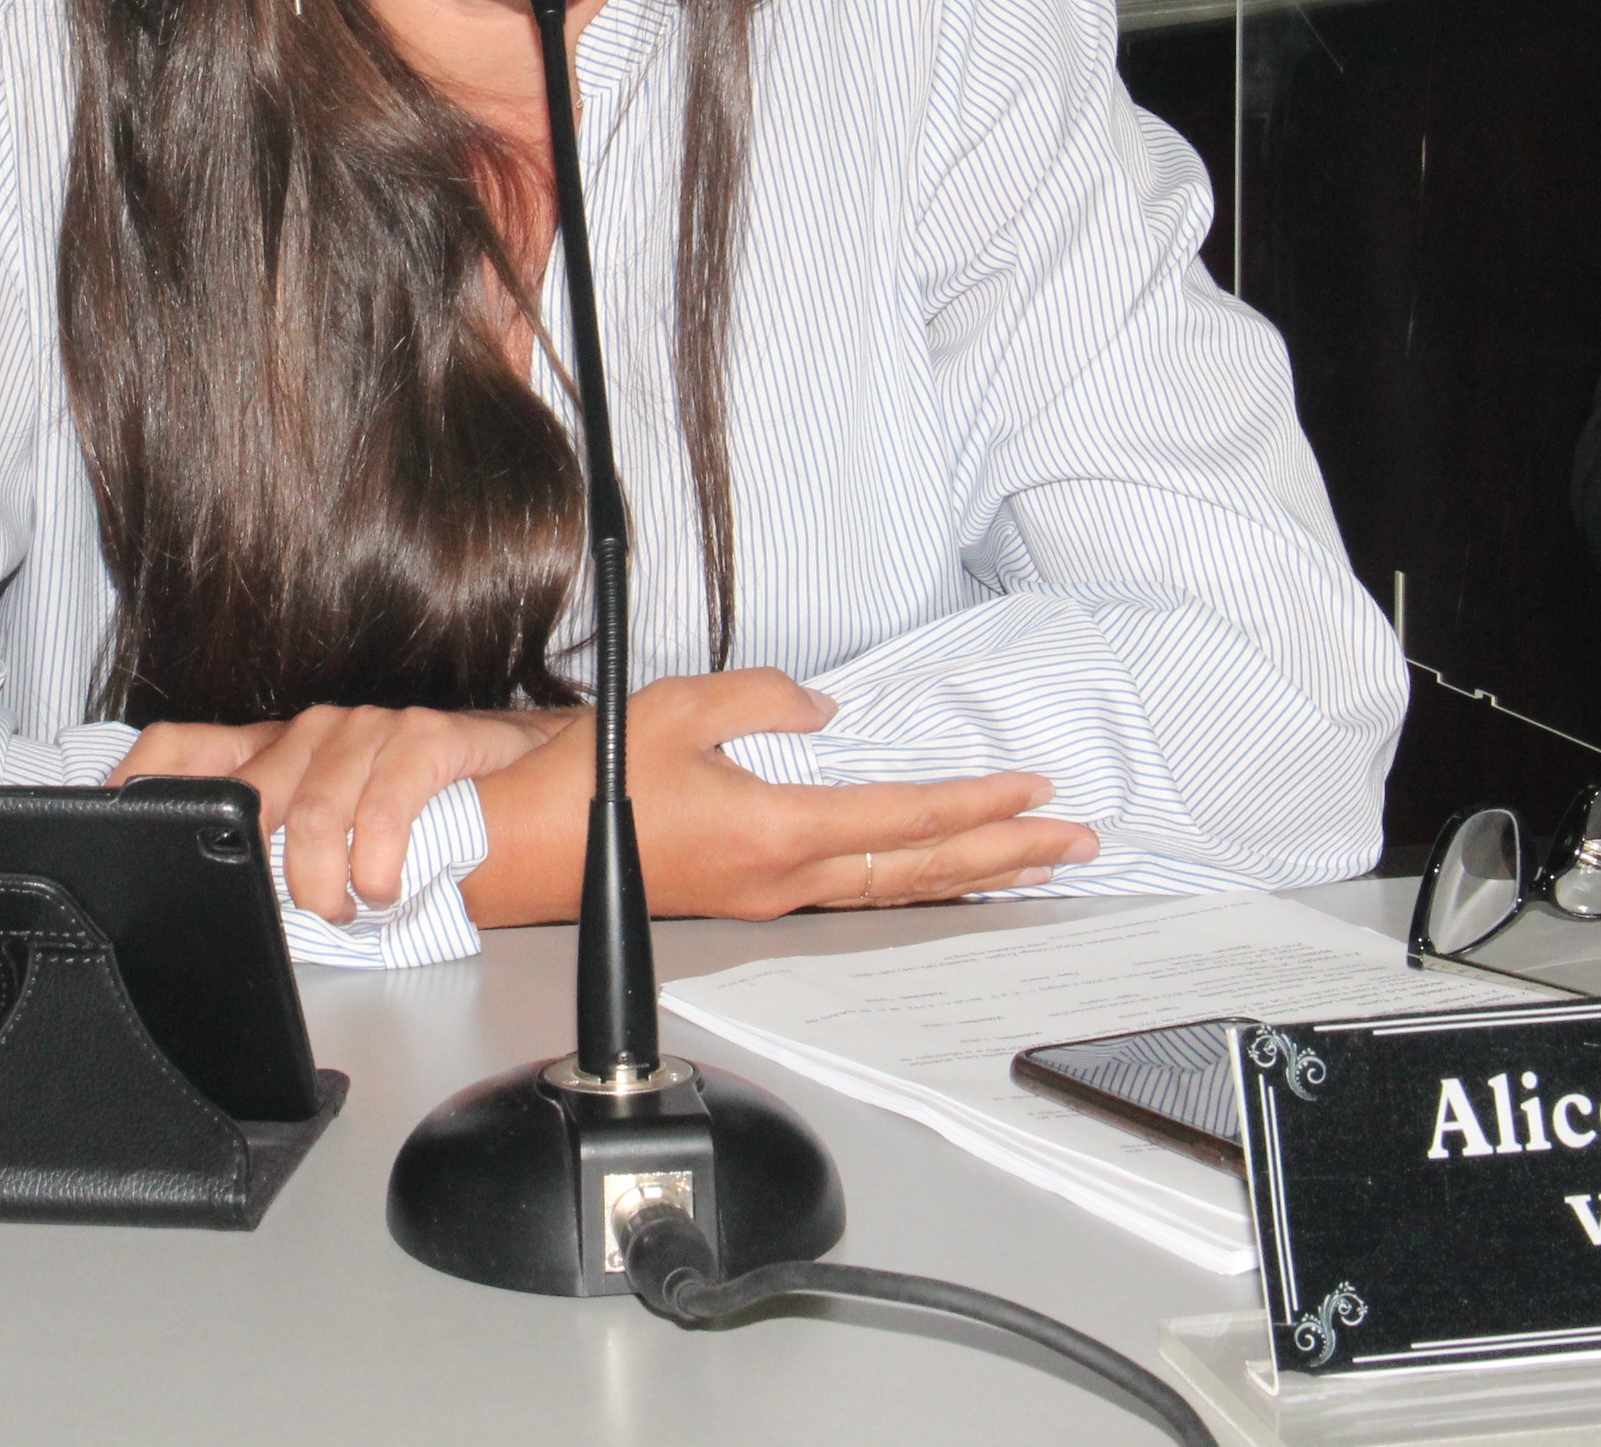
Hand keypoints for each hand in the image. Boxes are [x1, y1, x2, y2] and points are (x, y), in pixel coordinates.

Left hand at [115, 706, 572, 923]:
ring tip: (343, 908)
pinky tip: (382, 885)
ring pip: (317, 807)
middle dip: (257, 868)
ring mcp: (369, 729)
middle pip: (250, 793)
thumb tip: (207, 904)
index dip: (137, 783)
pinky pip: (388, 797)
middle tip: (283, 912)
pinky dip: (380, 855)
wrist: (523, 774)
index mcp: (273, 751)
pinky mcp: (427, 736)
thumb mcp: (324, 837)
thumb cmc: (415, 817)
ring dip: (324, 878)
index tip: (109, 822)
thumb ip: (269, 854)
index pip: (180, 749)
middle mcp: (313, 731)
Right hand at [462, 668, 1097, 927]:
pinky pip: (858, 894)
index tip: (1035, 791)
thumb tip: (819, 708)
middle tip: (1075, 843)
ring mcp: (771, 898)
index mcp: (777, 831)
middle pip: (921, 868)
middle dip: (1006, 854)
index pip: (905, 818)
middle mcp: (786, 878)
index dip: (978, 804)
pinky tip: (934, 874)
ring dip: (972, 875)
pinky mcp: (751, 900)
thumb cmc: (589, 787)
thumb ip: (764, 699)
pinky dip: (915, 882)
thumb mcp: (680, 709)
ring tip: (1033, 865)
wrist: (525, 855)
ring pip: (896, 889)